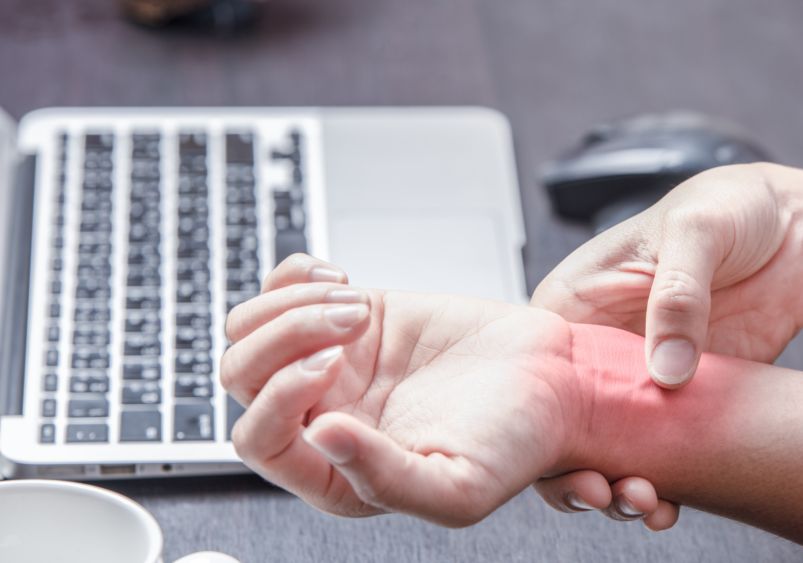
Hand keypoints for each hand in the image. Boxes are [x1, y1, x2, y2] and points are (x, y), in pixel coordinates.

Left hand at [221, 255, 582, 525]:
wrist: (554, 379)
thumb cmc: (515, 440)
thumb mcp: (460, 486)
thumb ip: (384, 478)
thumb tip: (319, 438)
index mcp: (339, 472)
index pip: (258, 441)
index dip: (278, 399)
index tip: (334, 366)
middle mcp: (325, 418)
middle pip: (241, 375)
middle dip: (284, 338)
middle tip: (350, 327)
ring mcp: (332, 364)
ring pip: (250, 328)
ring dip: (291, 304)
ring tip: (356, 304)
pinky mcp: (351, 317)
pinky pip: (282, 288)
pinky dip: (296, 274)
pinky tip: (342, 281)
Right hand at [531, 163, 802, 528]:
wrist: (797, 233)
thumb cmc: (729, 208)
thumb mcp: (698, 230)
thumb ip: (677, 294)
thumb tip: (665, 370)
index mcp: (577, 299)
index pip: (537, 368)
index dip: (542, 415)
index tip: (570, 449)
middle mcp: (599, 346)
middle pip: (565, 420)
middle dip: (580, 462)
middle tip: (610, 490)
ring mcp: (638, 379)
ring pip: (609, 446)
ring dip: (621, 481)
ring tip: (647, 502)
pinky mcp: (682, 401)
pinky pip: (662, 451)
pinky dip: (665, 481)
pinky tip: (672, 503)